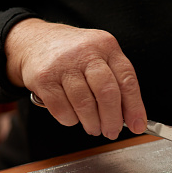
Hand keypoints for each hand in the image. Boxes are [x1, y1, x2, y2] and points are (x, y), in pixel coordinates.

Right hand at [5, 18, 146, 139]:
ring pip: (84, 104)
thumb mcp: (100, 58)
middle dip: (112, 119)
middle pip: (107, 93)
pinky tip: (73, 117)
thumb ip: (117, 84)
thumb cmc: (74, 56)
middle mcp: (86, 52)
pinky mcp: (43, 78)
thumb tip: (132, 119)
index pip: (127, 80)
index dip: (134, 107)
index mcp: (106, 46)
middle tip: (112, 132)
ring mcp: (63, 64)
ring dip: (92, 123)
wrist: (34, 41)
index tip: (137, 126)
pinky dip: (70, 120)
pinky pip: (62, 109)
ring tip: (93, 127)